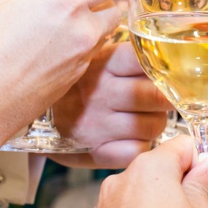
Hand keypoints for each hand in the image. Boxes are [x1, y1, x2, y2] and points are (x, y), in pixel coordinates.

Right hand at [0, 0, 122, 139]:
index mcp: (67, 3)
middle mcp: (82, 31)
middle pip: (114, 11)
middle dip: (108, 0)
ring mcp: (81, 59)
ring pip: (102, 35)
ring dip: (94, 25)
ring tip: (72, 19)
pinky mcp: (73, 81)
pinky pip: (87, 57)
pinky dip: (80, 47)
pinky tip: (57, 46)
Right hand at [48, 42, 171, 168]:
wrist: (34, 116)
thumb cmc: (77, 84)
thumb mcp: (95, 58)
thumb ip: (130, 56)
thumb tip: (172, 58)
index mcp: (103, 63)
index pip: (147, 61)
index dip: (165, 69)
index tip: (170, 74)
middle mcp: (101, 92)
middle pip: (157, 96)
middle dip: (168, 98)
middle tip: (163, 99)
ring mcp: (98, 124)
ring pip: (154, 125)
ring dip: (156, 123)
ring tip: (145, 117)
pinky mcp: (96, 151)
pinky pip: (138, 150)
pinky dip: (142, 145)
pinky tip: (133, 137)